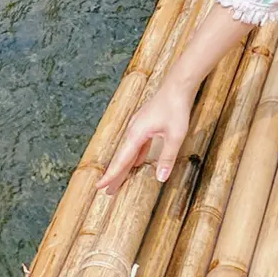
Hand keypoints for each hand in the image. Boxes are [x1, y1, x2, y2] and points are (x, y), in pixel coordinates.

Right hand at [96, 79, 193, 195]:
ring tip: (119, 180)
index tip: (99, 187)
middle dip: (114, 174)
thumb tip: (160, 178)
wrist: (177, 85)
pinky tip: (136, 162)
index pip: (121, 160)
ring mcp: (139, 126)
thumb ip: (167, 157)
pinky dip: (134, 156)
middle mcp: (134, 131)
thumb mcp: (175, 135)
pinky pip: (137, 145)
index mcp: (136, 134)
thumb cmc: (175, 107)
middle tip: (106, 191)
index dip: (111, 175)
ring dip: (124, 166)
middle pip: (122, 157)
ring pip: (128, 151)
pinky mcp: (146, 124)